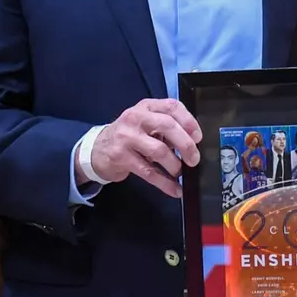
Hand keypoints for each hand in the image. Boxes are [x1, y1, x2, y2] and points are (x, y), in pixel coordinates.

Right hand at [86, 98, 201, 196]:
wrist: (97, 150)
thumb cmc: (129, 136)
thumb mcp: (145, 124)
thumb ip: (166, 128)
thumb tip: (192, 144)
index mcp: (146, 107)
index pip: (172, 106)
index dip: (189, 121)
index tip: (198, 137)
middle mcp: (136, 118)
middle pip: (168, 126)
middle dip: (186, 144)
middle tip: (194, 159)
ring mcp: (127, 137)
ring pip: (159, 150)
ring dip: (175, 165)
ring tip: (179, 172)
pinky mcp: (121, 157)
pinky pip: (149, 172)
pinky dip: (165, 183)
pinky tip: (175, 189)